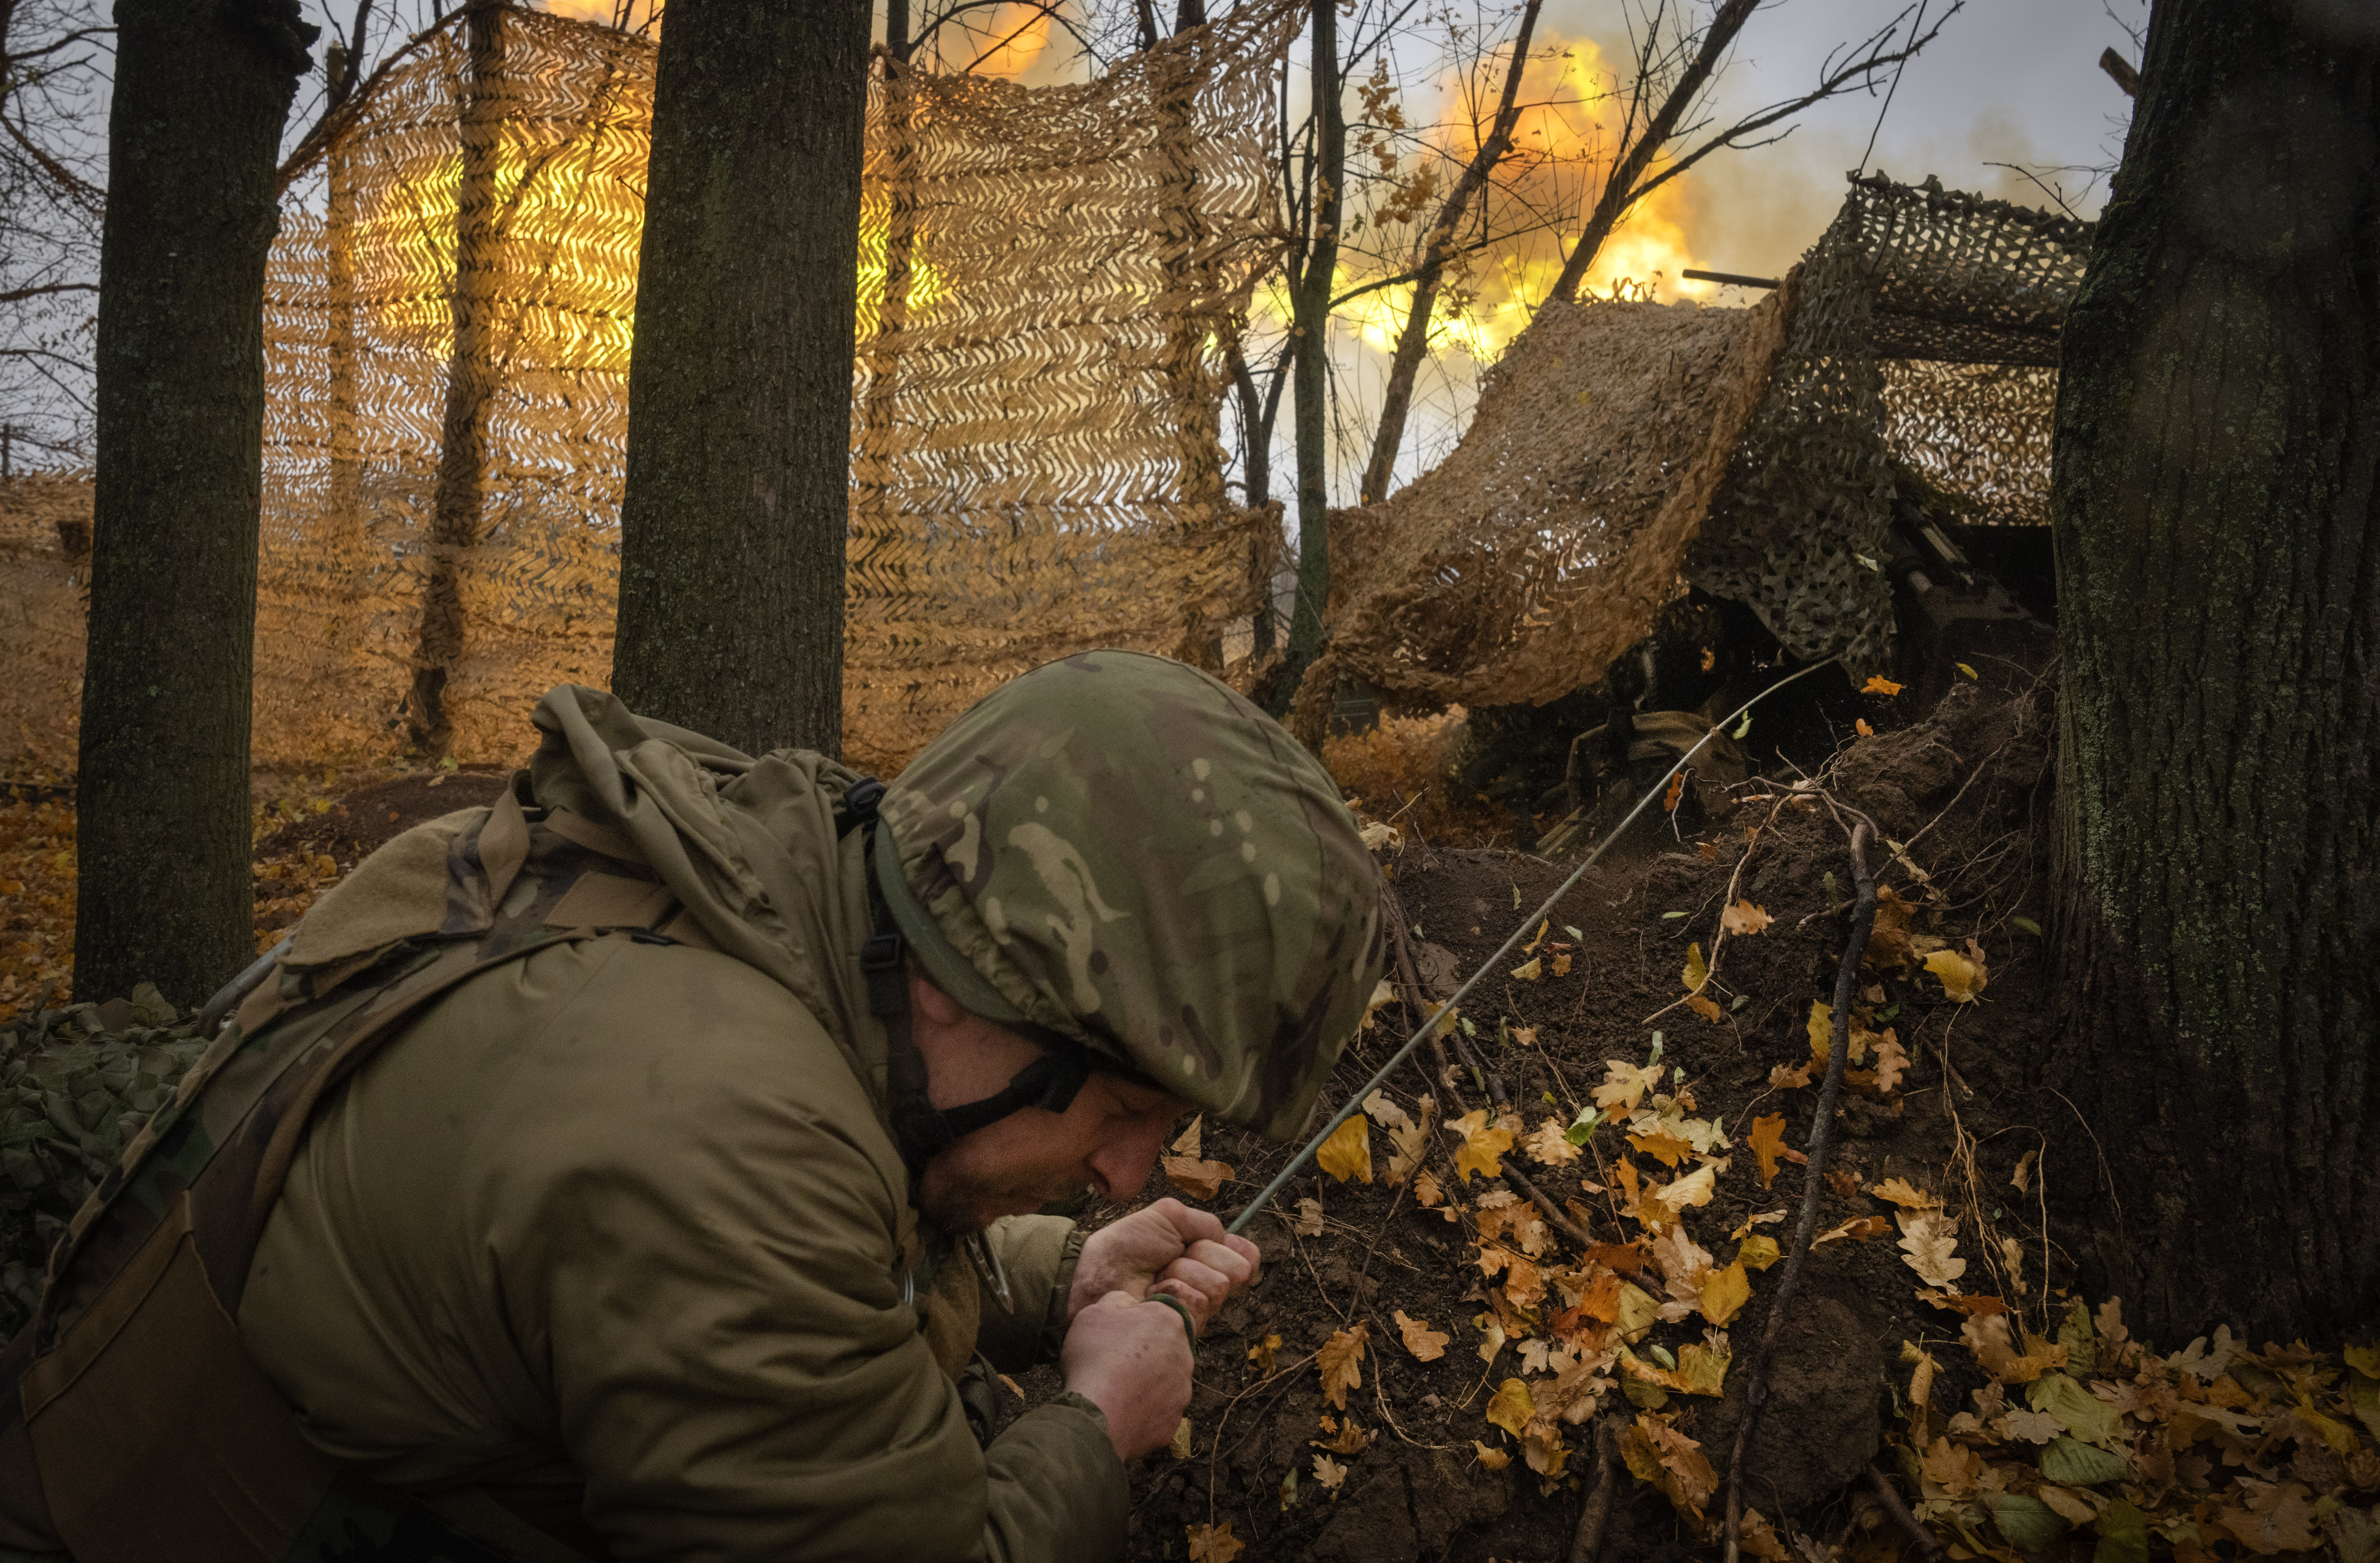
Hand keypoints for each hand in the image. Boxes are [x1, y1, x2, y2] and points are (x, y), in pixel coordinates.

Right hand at [1060, 1290, 1194, 1461]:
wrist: (1097, 1414)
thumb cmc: (1096, 1357)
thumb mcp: (1095, 1312)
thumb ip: (1118, 1300)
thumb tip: (1129, 1304)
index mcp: (1170, 1321)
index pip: (1160, 1315)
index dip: (1137, 1323)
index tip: (1117, 1334)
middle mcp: (1185, 1355)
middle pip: (1165, 1348)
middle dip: (1145, 1353)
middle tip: (1115, 1362)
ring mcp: (1183, 1391)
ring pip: (1164, 1381)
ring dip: (1147, 1382)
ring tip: (1117, 1389)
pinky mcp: (1174, 1421)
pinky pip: (1159, 1410)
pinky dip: (1144, 1410)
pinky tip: (1122, 1410)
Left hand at [1070, 1197, 1260, 1334]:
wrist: (1093, 1277)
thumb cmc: (1123, 1247)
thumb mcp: (1165, 1217)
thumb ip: (1204, 1223)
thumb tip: (1233, 1241)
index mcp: (1207, 1260)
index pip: (1247, 1257)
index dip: (1229, 1249)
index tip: (1197, 1245)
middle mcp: (1207, 1287)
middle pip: (1238, 1269)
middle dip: (1200, 1257)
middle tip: (1166, 1261)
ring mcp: (1197, 1311)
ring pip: (1219, 1285)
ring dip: (1181, 1274)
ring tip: (1154, 1280)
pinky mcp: (1185, 1329)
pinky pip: (1200, 1303)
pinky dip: (1174, 1290)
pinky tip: (1152, 1295)